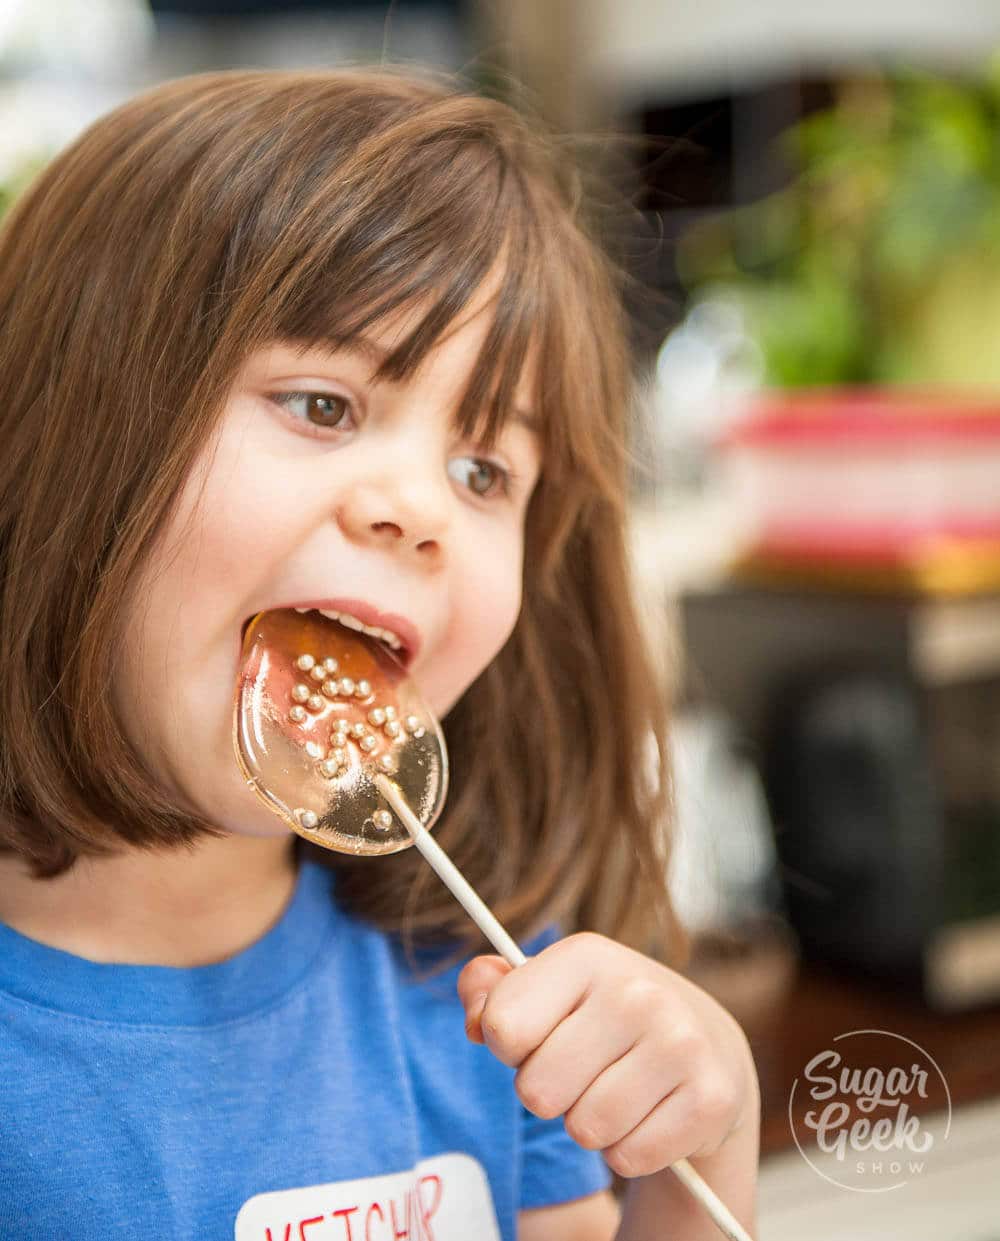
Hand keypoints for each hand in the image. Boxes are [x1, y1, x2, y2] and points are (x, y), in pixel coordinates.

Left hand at [457, 932, 758, 1179]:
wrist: (704, 1042)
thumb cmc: (599, 1016)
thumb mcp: (546, 989)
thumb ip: (490, 994)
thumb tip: (475, 1021)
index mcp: (585, 955)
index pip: (501, 1027)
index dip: (509, 1048)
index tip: (539, 1036)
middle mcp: (637, 992)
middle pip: (536, 1091)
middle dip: (548, 1093)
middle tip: (580, 1072)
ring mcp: (679, 1043)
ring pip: (584, 1129)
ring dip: (588, 1125)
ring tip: (615, 1091)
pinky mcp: (709, 1098)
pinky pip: (628, 1158)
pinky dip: (628, 1149)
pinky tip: (649, 1113)